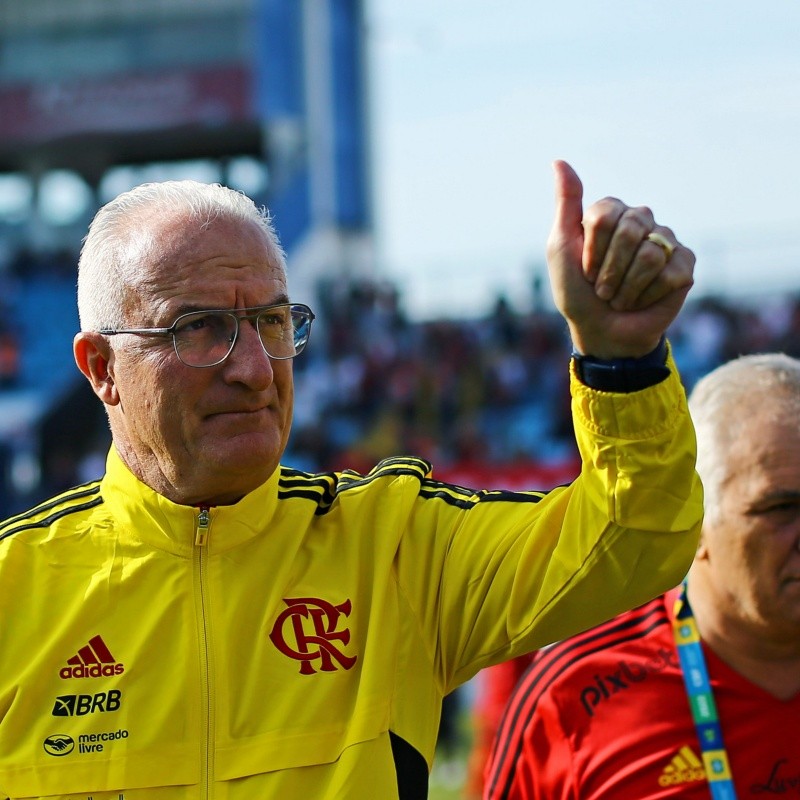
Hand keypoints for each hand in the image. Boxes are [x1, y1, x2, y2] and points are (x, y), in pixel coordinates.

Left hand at [546, 160, 694, 358]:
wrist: (601, 332)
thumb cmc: (576, 292)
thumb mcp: (561, 248)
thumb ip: (566, 204)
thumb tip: (559, 161)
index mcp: (611, 211)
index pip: (603, 217)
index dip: (590, 252)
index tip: (584, 269)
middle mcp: (640, 219)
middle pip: (630, 230)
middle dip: (609, 270)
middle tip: (602, 288)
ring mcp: (665, 240)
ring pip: (650, 253)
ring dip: (627, 287)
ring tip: (620, 297)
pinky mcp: (685, 265)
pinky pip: (671, 273)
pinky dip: (648, 295)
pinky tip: (643, 301)